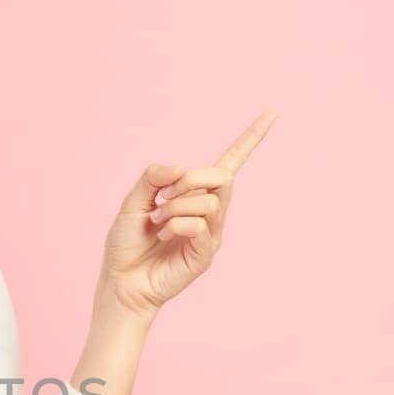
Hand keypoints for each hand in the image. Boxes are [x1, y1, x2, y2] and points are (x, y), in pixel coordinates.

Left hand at [96, 111, 275, 316]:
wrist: (121, 280)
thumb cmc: (126, 243)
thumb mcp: (133, 201)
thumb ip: (153, 178)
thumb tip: (181, 166)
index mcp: (194, 194)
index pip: (230, 163)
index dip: (250, 139)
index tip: (273, 114)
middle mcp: (209, 211)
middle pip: (222, 176)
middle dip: (190, 179)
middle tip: (162, 197)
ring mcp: (210, 233)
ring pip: (210, 200)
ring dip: (176, 205)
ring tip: (157, 221)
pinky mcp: (206, 253)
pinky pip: (199, 224)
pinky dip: (176, 223)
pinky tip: (163, 236)